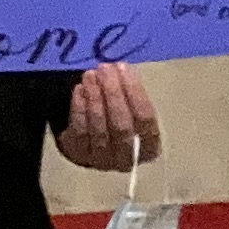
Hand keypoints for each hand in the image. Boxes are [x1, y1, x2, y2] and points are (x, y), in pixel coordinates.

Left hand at [57, 61, 161, 175]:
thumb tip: (120, 69)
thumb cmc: (119, 119)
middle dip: (113, 93)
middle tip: (105, 69)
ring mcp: (102, 160)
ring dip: (94, 98)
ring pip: (99, 129)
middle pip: (122, 126)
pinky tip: (79, 90)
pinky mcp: (80, 155)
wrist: (92, 143)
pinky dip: (79, 109)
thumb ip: (130, 93)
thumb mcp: (132, 109)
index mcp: (149, 147)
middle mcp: (127, 159)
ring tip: (90, 75)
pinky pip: (80, 131)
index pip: (145, 119)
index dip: (134, 91)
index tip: (123, 67)